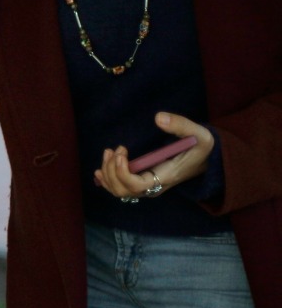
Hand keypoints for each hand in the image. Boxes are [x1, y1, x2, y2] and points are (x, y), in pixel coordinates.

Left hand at [93, 112, 213, 201]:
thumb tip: (158, 118)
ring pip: (119, 190)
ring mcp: (148, 187)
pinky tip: (99, 171)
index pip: (137, 186)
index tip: (121, 152)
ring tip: (109, 153)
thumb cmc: (202, 148)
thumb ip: (181, 125)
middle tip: (114, 150)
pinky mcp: (143, 183)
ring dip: (107, 173)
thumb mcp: (199, 134)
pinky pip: (121, 188)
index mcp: (165, 177)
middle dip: (111, 170)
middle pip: (123, 190)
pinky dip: (107, 180)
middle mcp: (154, 187)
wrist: (207, 159)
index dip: (122, 173)